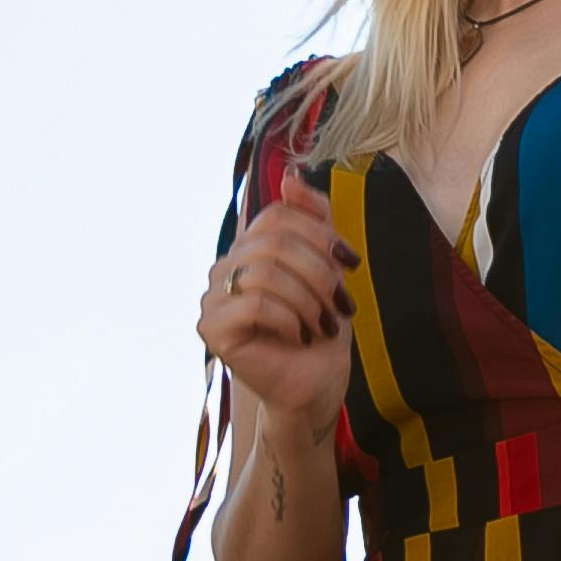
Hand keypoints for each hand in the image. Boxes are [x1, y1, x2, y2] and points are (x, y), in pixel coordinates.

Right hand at [197, 172, 355, 436]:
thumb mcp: (327, 265)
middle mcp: (224, 267)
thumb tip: (289, 176)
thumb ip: (312, 219)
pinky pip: (254, 304)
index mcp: (249, 248)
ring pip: (265, 272)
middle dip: (319, 271)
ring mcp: (212, 298)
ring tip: (324, 323)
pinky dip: (290, 319)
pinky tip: (301, 335)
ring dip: (309, 299)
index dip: (320, 233)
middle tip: (340, 302)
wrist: (316, 384)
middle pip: (273, 241)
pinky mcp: (211, 329)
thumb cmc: (322, 327)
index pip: (278, 214)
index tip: (349, 262)